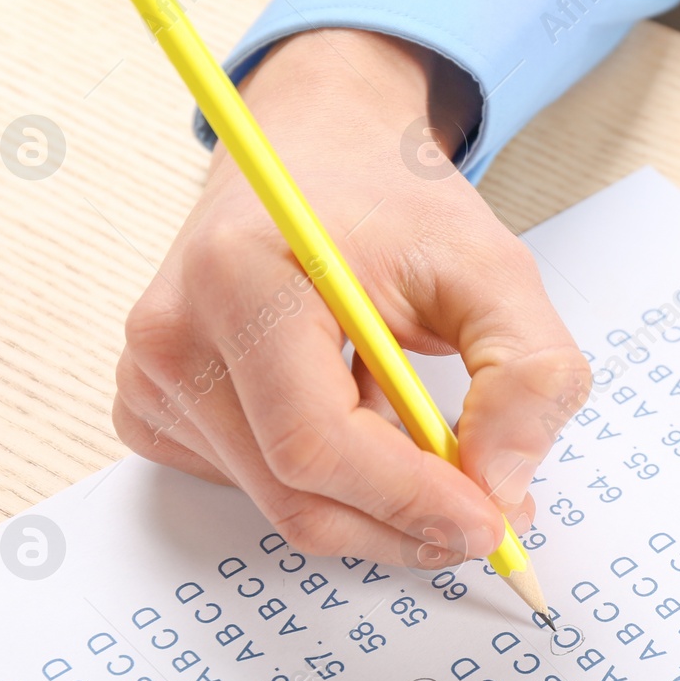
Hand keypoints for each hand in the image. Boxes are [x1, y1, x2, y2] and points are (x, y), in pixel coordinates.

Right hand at [113, 29, 588, 565]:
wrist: (313, 157)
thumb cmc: (392, 204)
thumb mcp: (492, 264)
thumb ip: (527, 370)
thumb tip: (505, 484)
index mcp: (236, 276)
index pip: (315, 440)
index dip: (410, 499)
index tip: (491, 523)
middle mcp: (170, 334)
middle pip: (295, 492)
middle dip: (405, 522)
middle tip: (488, 515)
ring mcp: (152, 379)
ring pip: (281, 504)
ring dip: (376, 500)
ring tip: (424, 427)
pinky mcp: (154, 410)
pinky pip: (257, 489)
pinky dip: (330, 483)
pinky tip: (358, 415)